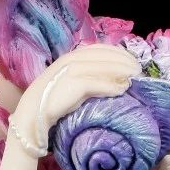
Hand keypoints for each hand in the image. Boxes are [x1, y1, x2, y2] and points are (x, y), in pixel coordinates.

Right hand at [12, 45, 140, 146]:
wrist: (30, 119)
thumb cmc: (51, 106)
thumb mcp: (72, 88)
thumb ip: (89, 80)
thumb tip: (116, 82)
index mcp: (68, 58)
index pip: (97, 49)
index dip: (116, 53)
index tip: (131, 60)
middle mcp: (68, 60)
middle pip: (102, 55)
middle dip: (123, 60)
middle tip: (138, 69)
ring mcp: (69, 71)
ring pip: (101, 66)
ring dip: (120, 71)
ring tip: (134, 78)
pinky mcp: (70, 85)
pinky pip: (95, 83)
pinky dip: (110, 86)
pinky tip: (121, 90)